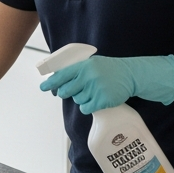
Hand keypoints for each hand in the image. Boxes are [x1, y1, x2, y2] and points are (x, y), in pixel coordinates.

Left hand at [39, 55, 173, 113]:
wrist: (130, 75)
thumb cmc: (109, 69)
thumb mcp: (93, 63)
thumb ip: (77, 70)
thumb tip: (57, 79)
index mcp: (84, 66)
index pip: (62, 75)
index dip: (51, 82)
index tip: (43, 87)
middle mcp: (88, 76)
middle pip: (66, 91)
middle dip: (66, 93)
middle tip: (73, 91)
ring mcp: (95, 89)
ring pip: (77, 100)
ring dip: (82, 98)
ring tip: (92, 91)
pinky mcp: (102, 100)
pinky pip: (86, 108)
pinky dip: (88, 106)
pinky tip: (95, 100)